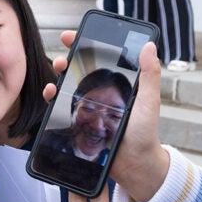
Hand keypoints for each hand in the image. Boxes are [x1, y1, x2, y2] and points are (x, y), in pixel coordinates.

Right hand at [44, 34, 168, 201]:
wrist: (133, 166)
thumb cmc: (145, 134)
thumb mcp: (149, 102)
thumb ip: (149, 75)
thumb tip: (149, 45)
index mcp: (118, 85)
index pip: (100, 58)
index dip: (85, 45)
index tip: (72, 36)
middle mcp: (101, 93)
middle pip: (80, 70)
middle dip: (68, 59)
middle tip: (63, 57)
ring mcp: (89, 108)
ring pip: (68, 86)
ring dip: (58, 76)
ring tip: (57, 73)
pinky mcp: (79, 122)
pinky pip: (61, 107)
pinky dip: (53, 98)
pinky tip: (51, 94)